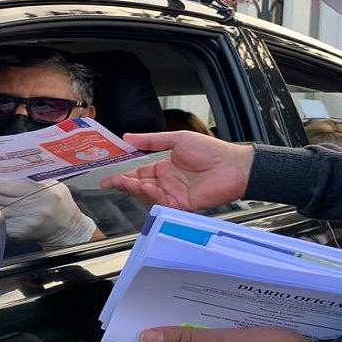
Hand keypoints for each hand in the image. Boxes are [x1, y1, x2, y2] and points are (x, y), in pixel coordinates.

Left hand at [0, 177, 98, 248]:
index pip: (7, 187)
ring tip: (0, 200)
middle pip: (0, 198)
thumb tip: (8, 171)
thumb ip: (33, 179)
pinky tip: (6, 214)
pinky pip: (2, 223)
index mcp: (40, 192)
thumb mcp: (53, 185)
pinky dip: (1, 217)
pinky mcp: (20, 234)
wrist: (67, 228)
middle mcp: (32, 208)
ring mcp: (25, 223)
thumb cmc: (60, 204)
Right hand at [99, 131, 253, 211]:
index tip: (107, 173)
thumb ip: (152, 140)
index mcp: (166, 167)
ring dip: (134, 188)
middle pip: (140, 184)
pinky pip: (161, 202)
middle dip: (123, 183)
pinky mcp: (181, 205)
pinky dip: (150, 195)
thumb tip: (128, 137)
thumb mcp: (177, 140)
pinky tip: (143, 187)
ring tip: (122, 181)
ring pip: (147, 194)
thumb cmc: (212, 151)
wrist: (233, 166)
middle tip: (108, 181)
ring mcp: (173, 194)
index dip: (123, 173)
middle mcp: (167, 182)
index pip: (140, 172)